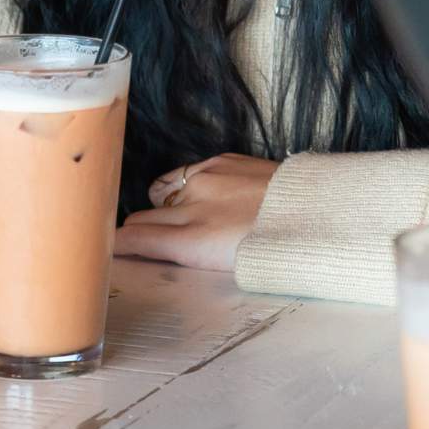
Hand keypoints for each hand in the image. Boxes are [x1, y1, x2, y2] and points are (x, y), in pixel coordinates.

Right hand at [115, 154, 278, 270]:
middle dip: (137, 232)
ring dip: (162, 209)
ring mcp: (205, 179)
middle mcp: (194, 207)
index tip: (106, 249)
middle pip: (140, 219)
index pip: (135, 240)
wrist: (322, 213)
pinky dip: (184, 187)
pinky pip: (182, 173)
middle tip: (143, 244)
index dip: (116, 246)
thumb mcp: (231, 269)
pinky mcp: (220, 160)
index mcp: (196, 242)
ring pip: (158, 194)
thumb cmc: (282, 250)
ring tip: (184, 221)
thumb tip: (154, 252)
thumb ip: (188, 257)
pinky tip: (205, 197)